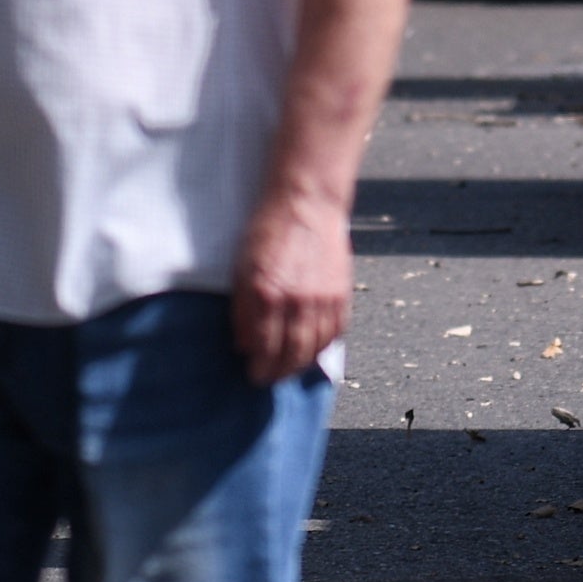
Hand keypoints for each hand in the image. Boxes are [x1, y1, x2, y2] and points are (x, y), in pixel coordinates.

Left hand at [232, 193, 350, 383]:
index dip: (259, 368)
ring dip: (301, 364)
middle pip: (291, 355)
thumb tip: (244, 346)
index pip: (265, 348)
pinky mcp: (341, 293)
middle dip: (279, 373)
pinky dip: (323, 346)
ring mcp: (323, 298)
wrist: (306, 203)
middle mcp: (297, 300)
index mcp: (267, 293)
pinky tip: (313, 349)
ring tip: (289, 368)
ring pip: (315, 347)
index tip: (253, 376)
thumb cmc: (267, 231)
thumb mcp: (241, 268)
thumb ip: (242, 310)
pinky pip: (335, 332)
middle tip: (269, 378)